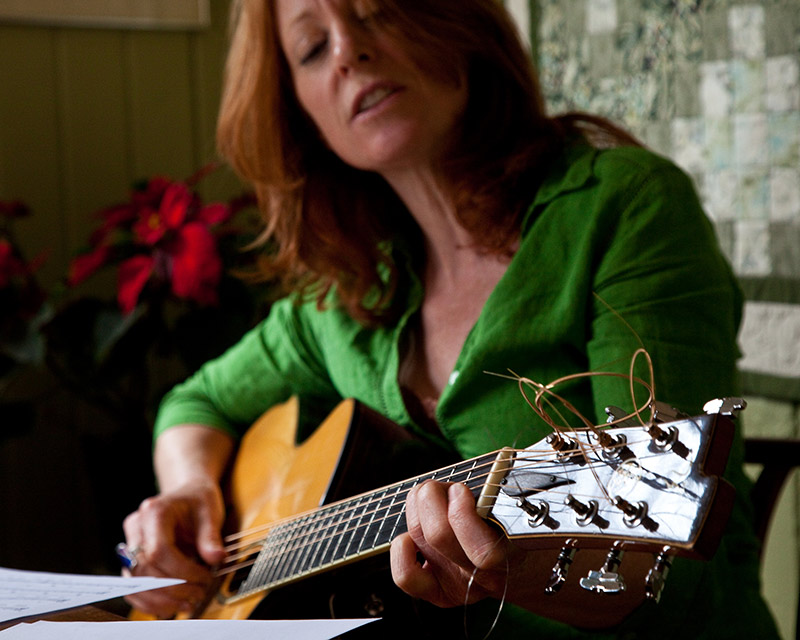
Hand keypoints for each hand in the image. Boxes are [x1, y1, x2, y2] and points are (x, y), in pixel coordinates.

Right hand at [121, 478, 226, 617]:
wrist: (187, 494)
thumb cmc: (198, 500)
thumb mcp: (210, 512)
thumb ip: (211, 537)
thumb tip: (217, 559)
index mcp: (154, 512)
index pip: (159, 551)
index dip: (182, 571)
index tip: (204, 578)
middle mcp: (136, 527)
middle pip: (145, 569)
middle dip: (173, 589)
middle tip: (198, 594)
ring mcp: (129, 543)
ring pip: (135, 582)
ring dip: (161, 600)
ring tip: (187, 605)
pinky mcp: (131, 558)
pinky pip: (134, 586)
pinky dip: (150, 601)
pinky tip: (171, 606)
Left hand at [390, 480, 654, 628]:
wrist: (533, 571)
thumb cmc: (532, 520)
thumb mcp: (536, 498)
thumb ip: (530, 479)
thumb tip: (543, 447)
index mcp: (516, 557)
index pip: (485, 552)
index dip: (464, 516)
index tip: (465, 489)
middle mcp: (484, 577)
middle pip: (439, 537)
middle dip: (433, 497)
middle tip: (448, 485)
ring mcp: (460, 586)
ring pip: (421, 542)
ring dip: (419, 507)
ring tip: (434, 495)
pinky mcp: (439, 592)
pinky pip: (408, 578)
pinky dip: (401, 553)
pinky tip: (407, 537)